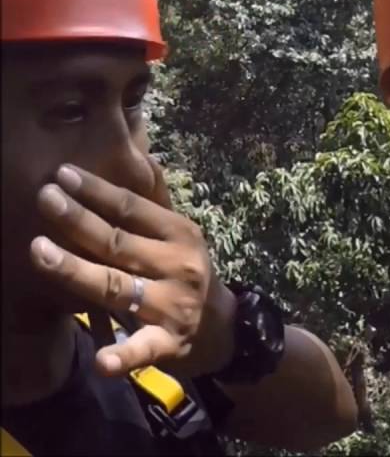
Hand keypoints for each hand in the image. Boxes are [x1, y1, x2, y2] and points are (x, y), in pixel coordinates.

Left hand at [31, 159, 235, 378]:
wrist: (222, 329)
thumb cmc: (186, 273)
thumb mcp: (179, 236)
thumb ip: (156, 202)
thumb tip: (139, 155)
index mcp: (180, 234)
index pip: (133, 208)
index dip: (98, 191)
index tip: (63, 174)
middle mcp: (180, 266)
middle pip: (119, 243)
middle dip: (79, 220)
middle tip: (44, 197)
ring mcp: (174, 306)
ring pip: (118, 287)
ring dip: (78, 271)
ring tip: (40, 252)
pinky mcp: (170, 344)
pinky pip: (144, 349)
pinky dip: (124, 356)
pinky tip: (103, 361)